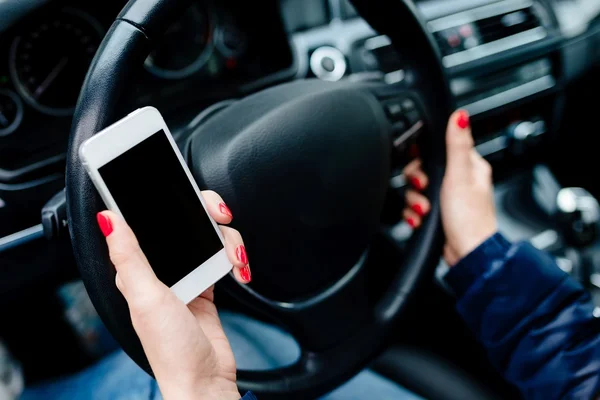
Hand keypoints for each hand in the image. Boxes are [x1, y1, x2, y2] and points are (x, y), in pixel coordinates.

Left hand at [96, 191, 249, 399]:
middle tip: (219, 216)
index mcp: (136, 269)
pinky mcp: (207, 283)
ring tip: (234, 260)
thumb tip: (108, 218)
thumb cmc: (171, 348)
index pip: (145, 219)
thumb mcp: (146, 297)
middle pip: (184, 219)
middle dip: (207, 213)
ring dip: (227, 241)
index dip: (163, 198)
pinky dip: (234, 258)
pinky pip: (222, 256)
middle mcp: (160, 268)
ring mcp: (185, 275)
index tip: (180, 185)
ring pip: (208, 235)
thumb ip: (128, 255)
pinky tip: (238, 270)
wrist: (205, 380)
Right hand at [402, 110, 496, 265]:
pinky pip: (416, 206)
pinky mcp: (438, 213)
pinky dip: (414, 213)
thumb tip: (459, 115)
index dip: (423, 157)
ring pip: (417, 189)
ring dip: (415, 200)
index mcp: (469, 166)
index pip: (438, 149)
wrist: (467, 254)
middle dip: (417, 183)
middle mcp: (459, 180)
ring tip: (424, 209)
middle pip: (422, 169)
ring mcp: (447, 198)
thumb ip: (457, 145)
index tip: (422, 170)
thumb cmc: (470, 219)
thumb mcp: (459, 176)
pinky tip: (420, 218)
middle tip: (424, 189)